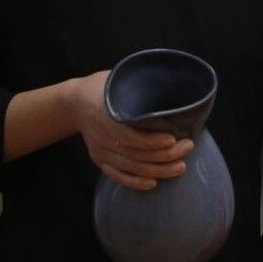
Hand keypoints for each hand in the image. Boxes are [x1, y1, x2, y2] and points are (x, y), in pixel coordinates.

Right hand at [68, 71, 193, 190]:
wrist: (74, 102)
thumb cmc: (104, 87)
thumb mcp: (119, 79)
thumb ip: (140, 85)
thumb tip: (171, 81)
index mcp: (105, 114)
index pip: (130, 136)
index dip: (152, 141)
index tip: (173, 138)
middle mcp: (101, 136)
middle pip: (135, 154)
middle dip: (165, 155)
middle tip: (188, 147)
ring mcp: (100, 150)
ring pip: (130, 167)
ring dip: (157, 170)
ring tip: (180, 166)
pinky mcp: (99, 159)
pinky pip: (117, 175)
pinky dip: (135, 182)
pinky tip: (154, 183)